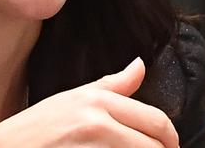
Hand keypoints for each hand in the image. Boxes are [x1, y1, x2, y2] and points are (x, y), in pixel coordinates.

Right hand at [0, 57, 178, 147]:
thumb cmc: (35, 129)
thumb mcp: (72, 98)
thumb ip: (111, 85)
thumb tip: (140, 65)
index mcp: (98, 100)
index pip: (157, 121)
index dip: (169, 140)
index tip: (168, 147)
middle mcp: (98, 121)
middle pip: (155, 146)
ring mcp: (93, 147)